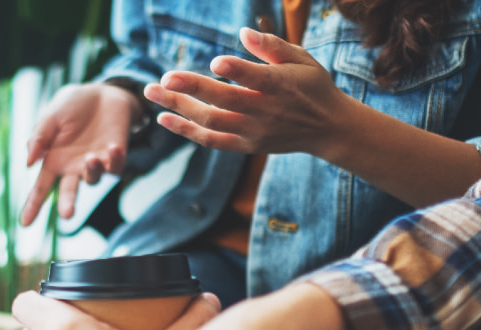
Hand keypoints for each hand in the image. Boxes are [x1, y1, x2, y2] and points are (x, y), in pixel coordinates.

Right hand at [20, 83, 139, 225]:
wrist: (102, 92)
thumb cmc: (71, 105)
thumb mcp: (50, 117)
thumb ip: (39, 138)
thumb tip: (28, 164)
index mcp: (54, 160)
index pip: (40, 188)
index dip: (33, 205)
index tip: (25, 224)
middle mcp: (73, 167)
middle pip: (68, 192)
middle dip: (67, 204)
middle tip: (67, 215)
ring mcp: (95, 164)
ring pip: (93, 179)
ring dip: (92, 171)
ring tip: (91, 158)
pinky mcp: (115, 157)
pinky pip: (115, 167)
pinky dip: (114, 160)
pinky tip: (112, 147)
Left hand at [143, 27, 358, 157]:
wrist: (328, 129)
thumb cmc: (312, 86)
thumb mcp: (302, 59)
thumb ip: (273, 46)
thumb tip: (243, 33)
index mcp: (281, 85)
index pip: (255, 78)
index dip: (235, 71)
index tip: (215, 62)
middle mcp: (265, 111)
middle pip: (224, 101)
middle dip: (191, 89)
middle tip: (163, 78)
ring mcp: (254, 131)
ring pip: (212, 122)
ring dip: (179, 108)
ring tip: (152, 93)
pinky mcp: (247, 146)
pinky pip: (212, 141)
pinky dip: (187, 131)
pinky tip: (164, 118)